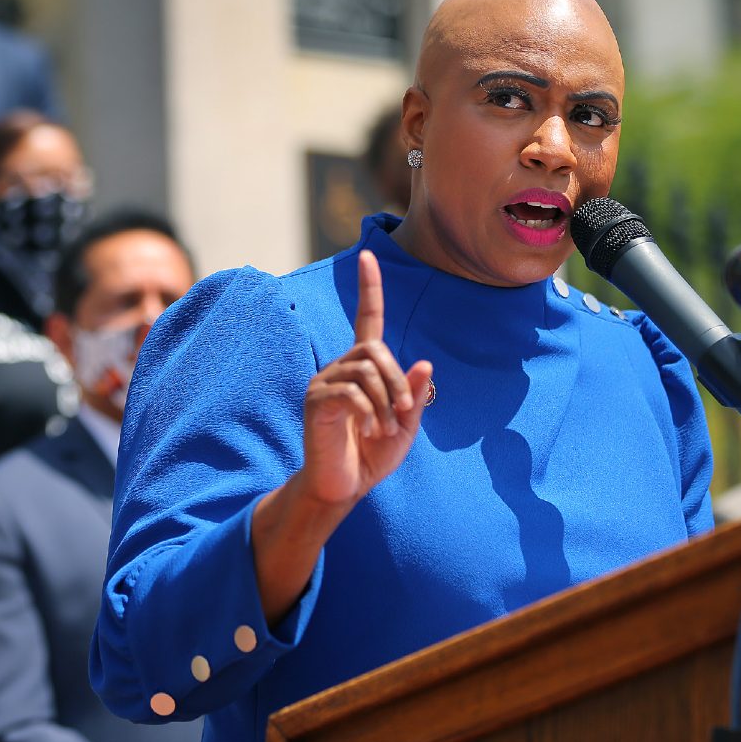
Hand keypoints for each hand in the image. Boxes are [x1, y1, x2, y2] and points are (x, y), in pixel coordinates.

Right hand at [296, 250, 431, 506]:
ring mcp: (324, 382)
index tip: (368, 255)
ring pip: (366, 369)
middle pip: (375, 350)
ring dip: (387, 400)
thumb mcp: (405, 425)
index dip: (369, 288)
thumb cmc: (371, 455)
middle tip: (404, 412)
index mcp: (363, 368)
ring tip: (385, 428)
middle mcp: (340, 367)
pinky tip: (368, 430)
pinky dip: (370, 412)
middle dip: (398, 380)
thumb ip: (414, 396)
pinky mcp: (316, 401)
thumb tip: (424, 363)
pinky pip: (351, 391)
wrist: (341, 486)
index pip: (367, 319)